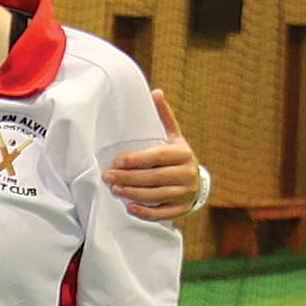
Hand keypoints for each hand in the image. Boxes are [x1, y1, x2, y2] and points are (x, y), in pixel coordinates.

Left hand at [106, 94, 201, 220]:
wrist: (197, 182)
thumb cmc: (178, 157)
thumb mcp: (174, 137)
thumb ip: (164, 118)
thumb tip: (156, 92)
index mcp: (184, 153)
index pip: (158, 156)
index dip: (137, 159)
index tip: (117, 160)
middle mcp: (187, 173)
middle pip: (154, 177)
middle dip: (128, 178)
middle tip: (108, 176)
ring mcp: (185, 193)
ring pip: (156, 195)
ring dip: (133, 193)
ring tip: (114, 189)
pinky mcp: (181, 209)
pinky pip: (162, 213)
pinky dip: (146, 212)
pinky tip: (130, 207)